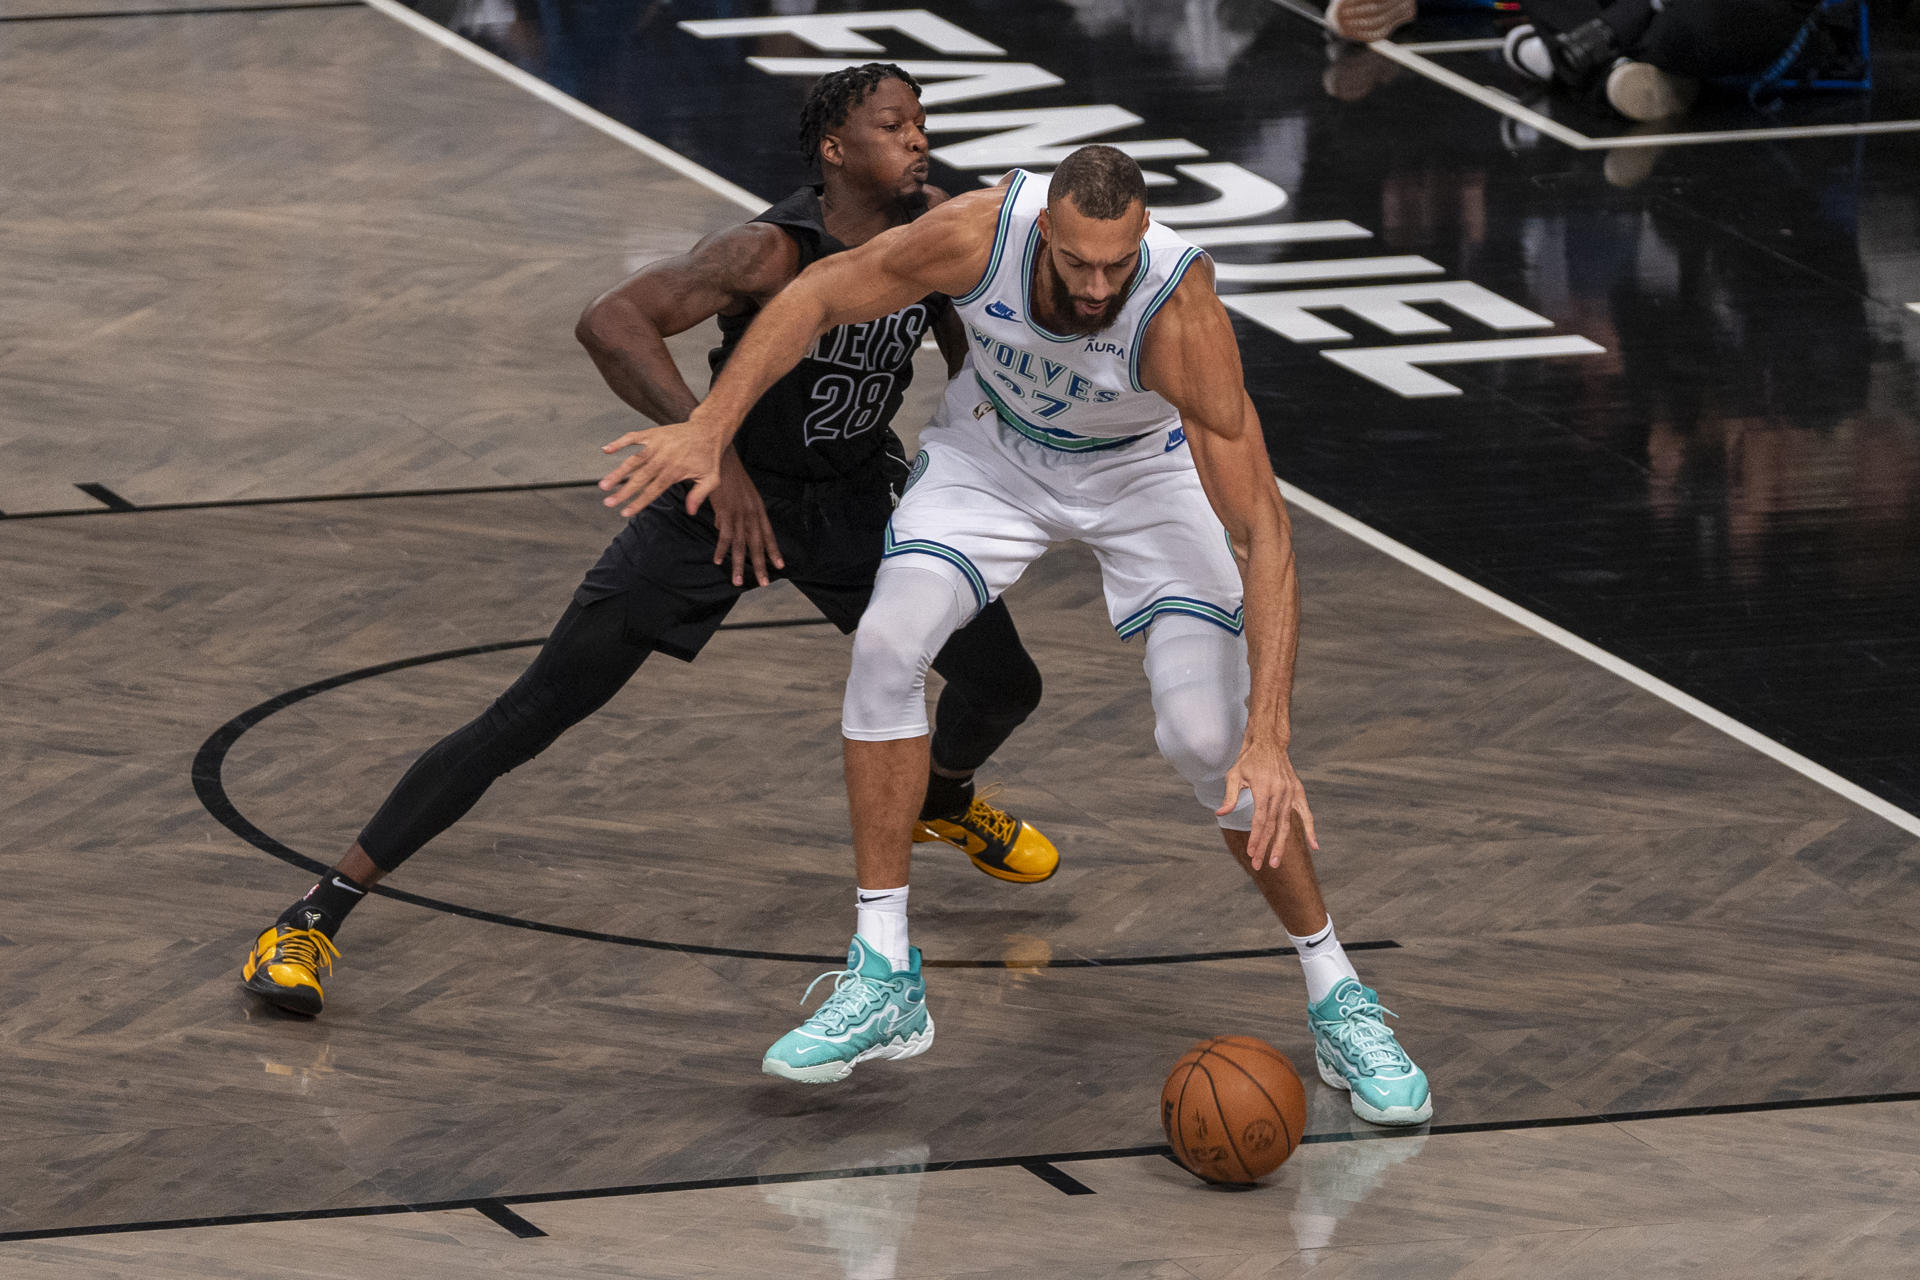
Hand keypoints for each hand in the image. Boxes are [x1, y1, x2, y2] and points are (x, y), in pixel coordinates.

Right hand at [599, 418, 725, 517]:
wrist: (708, 430)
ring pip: (633, 460)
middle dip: (623, 492)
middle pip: (639, 478)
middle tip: (607, 503)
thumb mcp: (711, 478)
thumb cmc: (709, 456)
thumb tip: (690, 512)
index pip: (653, 490)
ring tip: (604, 484)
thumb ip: (699, 495)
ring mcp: (656, 444)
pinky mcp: (652, 434)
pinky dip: (619, 442)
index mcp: (675, 470)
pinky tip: (605, 450)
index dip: (638, 502)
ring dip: (617, 472)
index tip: (625, 513)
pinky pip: (632, 437)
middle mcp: (663, 457)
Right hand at [707, 448, 783, 586]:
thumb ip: (730, 515)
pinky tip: (718, 560)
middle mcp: (752, 514)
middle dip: (761, 565)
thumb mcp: (737, 496)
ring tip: (739, 581)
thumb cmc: (728, 475)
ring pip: (742, 545)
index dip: (774, 551)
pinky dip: (721, 549)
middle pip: (758, 544)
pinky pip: (725, 535)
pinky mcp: (726, 512)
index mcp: (758, 509)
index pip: (769, 534)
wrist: (722, 458)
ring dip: (739, 564)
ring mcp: (739, 514)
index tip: (780, 566)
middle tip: (764, 583)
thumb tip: (721, 530)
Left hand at [1219, 739, 1318, 870]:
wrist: (1269, 743)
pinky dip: (1310, 830)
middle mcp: (1279, 792)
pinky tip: (1314, 846)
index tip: (1251, 853)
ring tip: (1275, 862)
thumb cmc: (1248, 761)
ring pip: (1286, 823)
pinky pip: (1306, 814)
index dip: (1256, 838)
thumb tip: (1220, 813)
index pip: (1260, 820)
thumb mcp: (1234, 775)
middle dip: (1266, 847)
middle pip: (1273, 825)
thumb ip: (1230, 796)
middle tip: (1260, 865)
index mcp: (1263, 788)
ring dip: (1280, 844)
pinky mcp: (1297, 792)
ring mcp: (1290, 792)